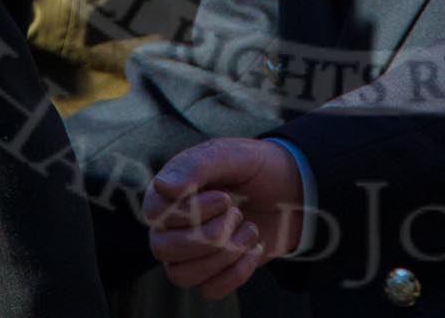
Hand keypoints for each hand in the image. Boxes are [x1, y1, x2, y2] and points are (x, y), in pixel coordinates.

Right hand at [144, 138, 304, 296]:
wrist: (289, 191)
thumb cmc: (254, 168)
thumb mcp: (232, 155)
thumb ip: (197, 166)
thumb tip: (163, 186)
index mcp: (169, 192)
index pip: (155, 213)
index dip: (191, 211)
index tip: (225, 198)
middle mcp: (171, 225)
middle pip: (163, 249)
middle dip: (209, 235)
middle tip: (237, 214)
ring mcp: (189, 253)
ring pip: (182, 275)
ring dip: (223, 254)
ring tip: (248, 229)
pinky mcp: (211, 272)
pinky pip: (209, 289)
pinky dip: (236, 271)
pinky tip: (253, 248)